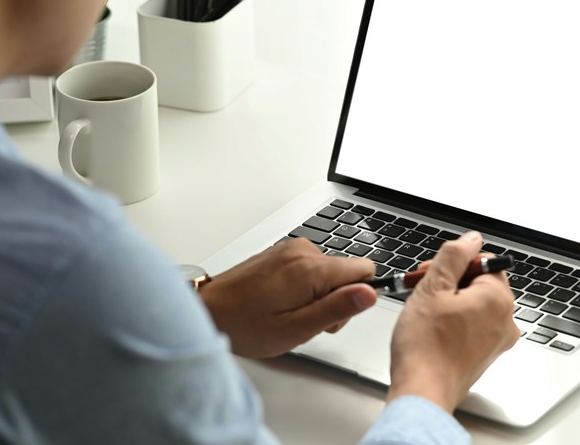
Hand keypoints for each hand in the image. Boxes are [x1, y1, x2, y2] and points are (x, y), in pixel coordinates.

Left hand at [200, 238, 377, 357]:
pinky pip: (310, 269)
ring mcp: (290, 250)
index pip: (365, 268)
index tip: (337, 313)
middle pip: (346, 272)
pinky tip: (281, 303)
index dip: (357, 296)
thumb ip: (337, 308)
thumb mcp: (297, 328)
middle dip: (334, 300)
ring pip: (328, 272)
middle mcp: (302, 251)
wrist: (208, 311)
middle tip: (306, 321)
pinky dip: (303, 288)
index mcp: (311, 269)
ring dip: (317, 296)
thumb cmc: (244, 324)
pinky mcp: (281, 253)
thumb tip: (370, 293)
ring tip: (289, 313)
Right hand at [387, 231, 518, 412]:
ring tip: (423, 311)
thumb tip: (470, 239)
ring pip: (474, 305)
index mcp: (498, 300)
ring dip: (449, 301)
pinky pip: (472, 326)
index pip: (483, 261)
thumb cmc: (425, 347)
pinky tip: (431, 328)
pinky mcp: (485, 356)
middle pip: (479, 283)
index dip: (454, 263)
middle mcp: (505, 321)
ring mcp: (497, 341)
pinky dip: (453, 321)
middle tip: (422, 289)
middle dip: (449, 281)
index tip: (432, 272)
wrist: (422, 392)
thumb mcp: (432, 287)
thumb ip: (453, 256)